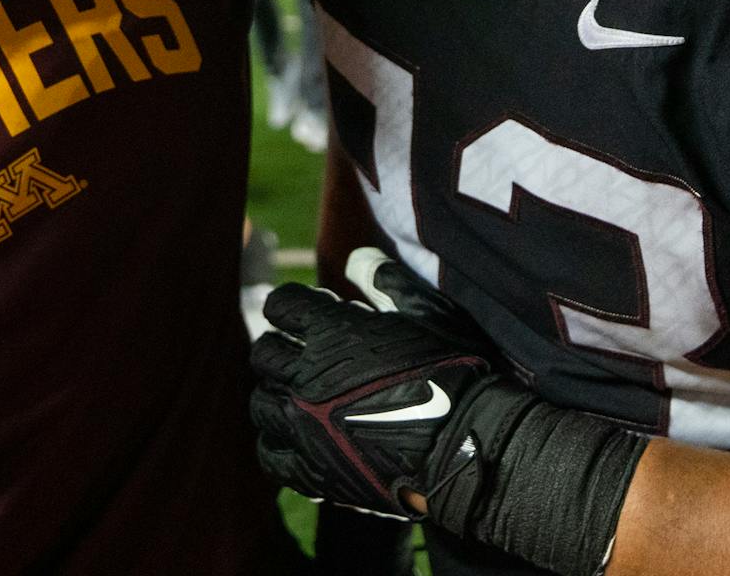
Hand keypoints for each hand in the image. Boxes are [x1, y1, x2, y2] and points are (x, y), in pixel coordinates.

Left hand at [249, 248, 495, 516]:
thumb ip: (385, 281)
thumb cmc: (454, 371)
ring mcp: (304, 427)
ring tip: (301, 397)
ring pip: (261, 402)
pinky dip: (277, 442)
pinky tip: (296, 437)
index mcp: (332, 332)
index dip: (293, 306)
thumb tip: (354, 259)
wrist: (468, 445)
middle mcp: (308, 377)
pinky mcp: (311, 469)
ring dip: (277, 394)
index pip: (281, 306)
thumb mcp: (428, 312)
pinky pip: (269, 453)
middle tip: (306, 355)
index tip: (308, 313)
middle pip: (265, 353)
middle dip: (282, 347)